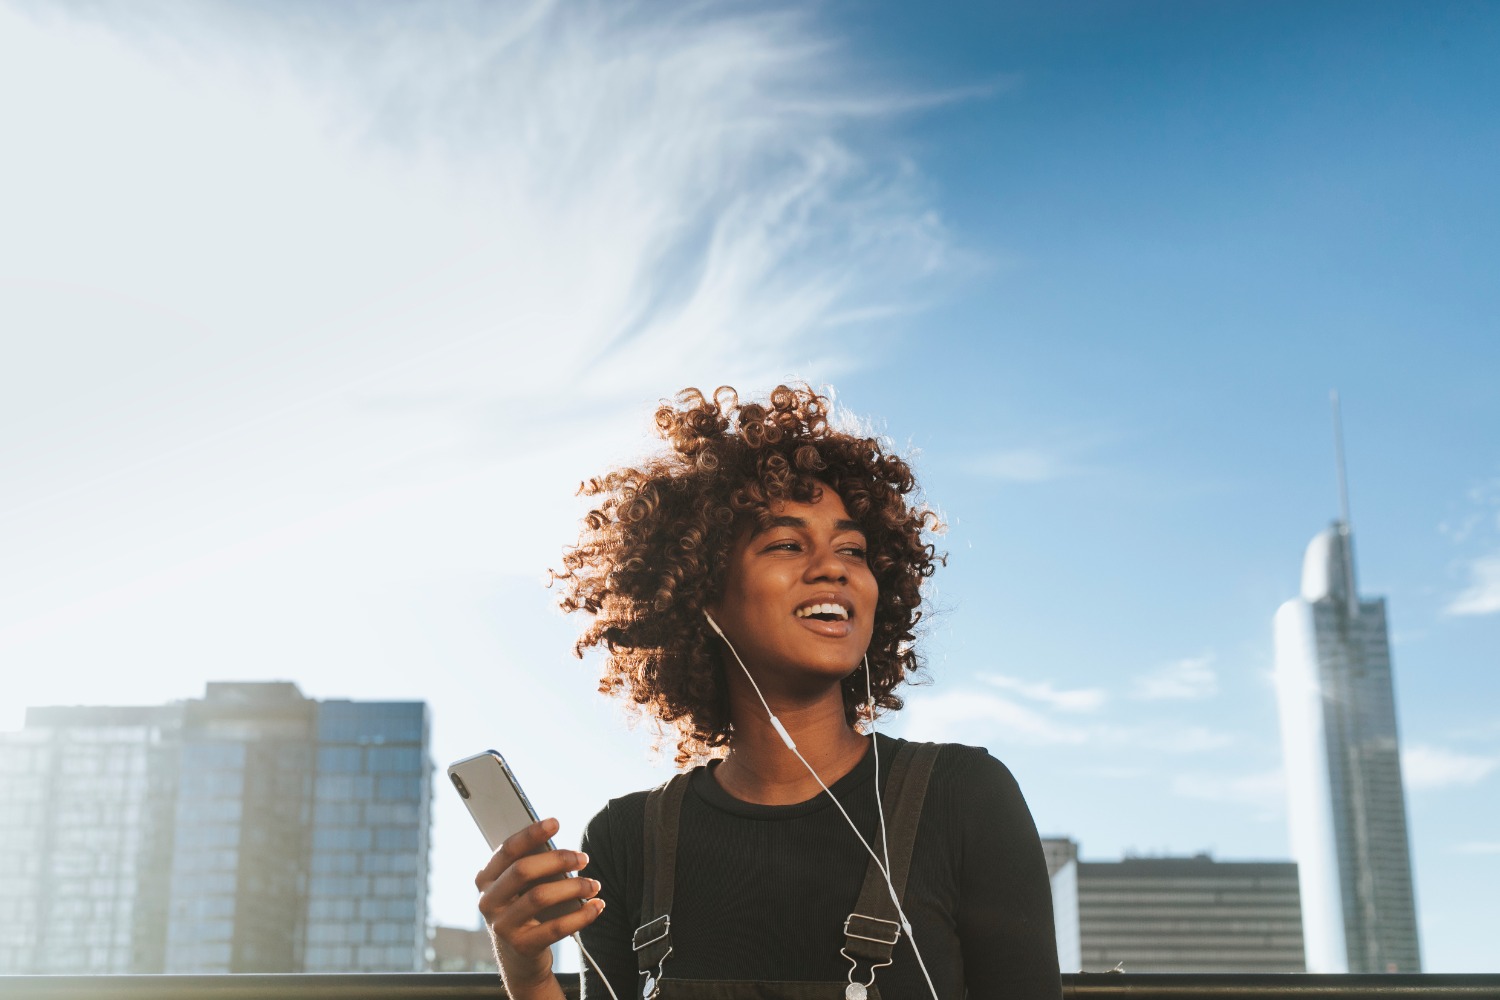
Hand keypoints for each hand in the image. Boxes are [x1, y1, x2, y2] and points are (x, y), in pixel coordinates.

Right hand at [475, 817, 604, 994]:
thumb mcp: (520, 888)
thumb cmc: (525, 910)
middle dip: (558, 859)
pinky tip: (596, 906)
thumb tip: (562, 851)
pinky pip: (556, 927)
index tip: (555, 822)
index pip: (507, 850)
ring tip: (593, 884)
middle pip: (523, 870)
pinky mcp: (522, 946)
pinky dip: (581, 915)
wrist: (519, 958)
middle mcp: (488, 902)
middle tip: (583, 858)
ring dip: (573, 887)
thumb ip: (532, 867)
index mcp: (486, 879)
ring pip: (540, 897)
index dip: (531, 833)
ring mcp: (502, 926)